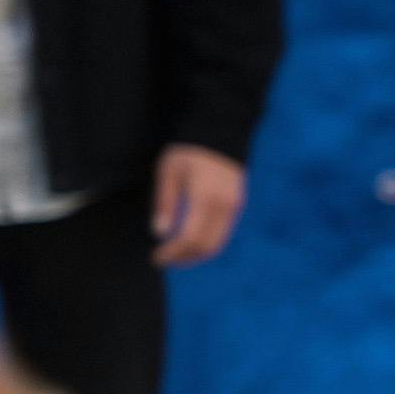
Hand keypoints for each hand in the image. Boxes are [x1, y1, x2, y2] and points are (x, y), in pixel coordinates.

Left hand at [153, 146, 248, 268]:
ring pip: (217, 244)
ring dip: (195, 254)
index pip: (189, 238)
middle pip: (206, 247)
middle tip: (165, 259)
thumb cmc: (189, 151)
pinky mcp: (238, 206)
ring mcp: (234, 207)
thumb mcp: (169, 171)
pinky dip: (206, 244)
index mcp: (204, 198)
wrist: (221, 134)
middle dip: (184, 258)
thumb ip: (165, 202)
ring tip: (176, 254)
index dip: (172, 253)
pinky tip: (190, 241)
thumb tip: (161, 232)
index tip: (156, 257)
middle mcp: (224, 206)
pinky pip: (223, 234)